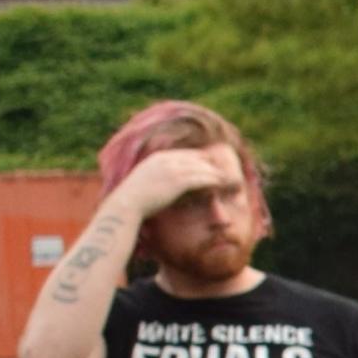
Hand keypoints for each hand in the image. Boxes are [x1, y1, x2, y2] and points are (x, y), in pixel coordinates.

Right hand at [116, 143, 233, 216]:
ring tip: (230, 178)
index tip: (213, 166)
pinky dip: (213, 181)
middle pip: (197, 158)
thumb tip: (167, 183)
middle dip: (213, 165)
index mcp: (159, 157)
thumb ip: (158, 176)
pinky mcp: (177, 181)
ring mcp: (172, 169)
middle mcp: (166, 160)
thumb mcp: (146, 180)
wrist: (127, 203)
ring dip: (217, 173)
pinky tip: (222, 184)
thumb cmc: (135, 197)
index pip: (187, 154)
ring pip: (201, 168)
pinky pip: (201, 178)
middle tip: (227, 171)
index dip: (202, 160)